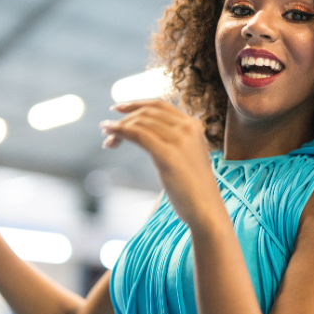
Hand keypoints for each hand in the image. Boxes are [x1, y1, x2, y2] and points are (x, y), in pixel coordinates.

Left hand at [100, 100, 223, 226]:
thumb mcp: (186, 157)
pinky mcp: (168, 155)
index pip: (159, 105)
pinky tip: (109, 137)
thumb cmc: (194, 189)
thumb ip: (173, 142)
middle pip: (147, 112)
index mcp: (193, 125)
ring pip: (140, 122)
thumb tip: (147, 136)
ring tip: (106, 138)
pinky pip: (138, 134)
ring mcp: (179, 140)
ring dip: (118, 127)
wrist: (207, 209)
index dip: (136, 103)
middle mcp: (187, 128)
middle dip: (124, 118)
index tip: (118, 109)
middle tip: (106, 130)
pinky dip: (120, 132)